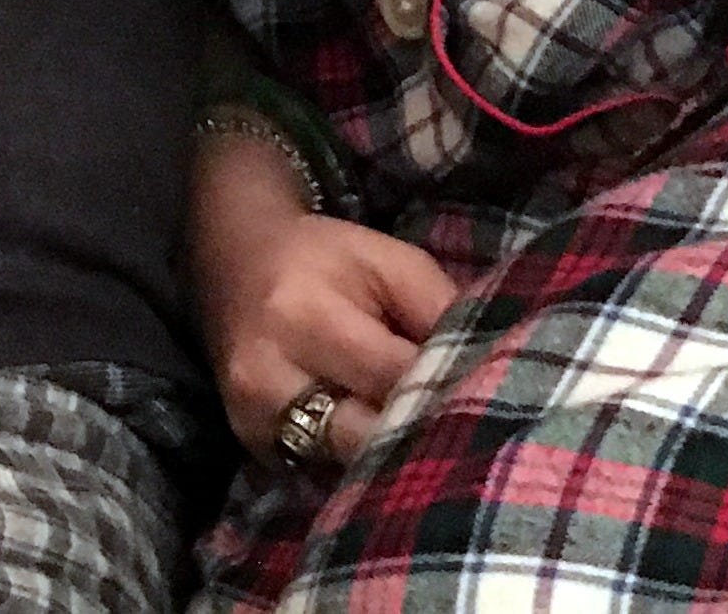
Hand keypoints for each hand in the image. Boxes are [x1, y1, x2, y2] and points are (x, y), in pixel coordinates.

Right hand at [187, 130, 457, 466]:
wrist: (233, 260)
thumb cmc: (324, 257)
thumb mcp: (388, 260)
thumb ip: (441, 311)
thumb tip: (494, 368)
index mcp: (303, 315)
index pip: (396, 379)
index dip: (447, 389)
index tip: (488, 395)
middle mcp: (267, 374)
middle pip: (371, 436)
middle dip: (422, 431)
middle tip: (466, 426)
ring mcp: (252, 418)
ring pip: (349, 464)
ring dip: (392, 453)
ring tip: (428, 438)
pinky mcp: (249, 443)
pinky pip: (321, 470)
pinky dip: (357, 462)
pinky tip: (382, 445)